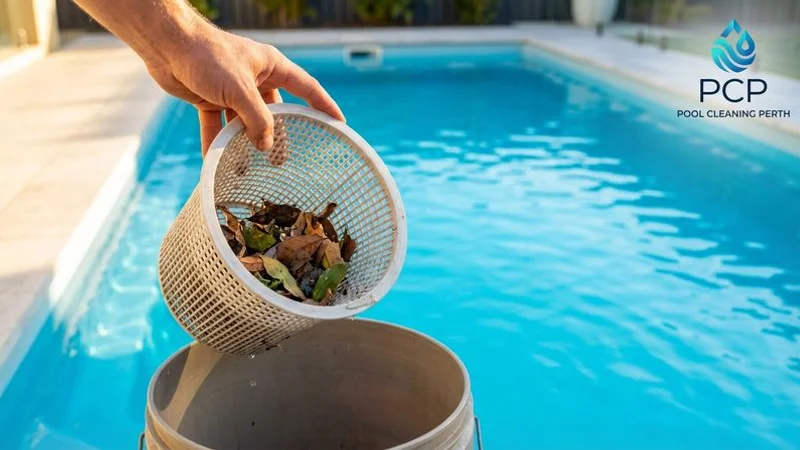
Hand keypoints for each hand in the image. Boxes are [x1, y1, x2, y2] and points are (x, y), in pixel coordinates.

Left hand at [146, 24, 343, 158]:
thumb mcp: (240, 91)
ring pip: (244, 122)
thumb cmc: (207, 57)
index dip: (324, 106)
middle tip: (280, 162)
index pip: (307, 88)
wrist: (166, 45)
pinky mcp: (209, 97)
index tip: (339, 123)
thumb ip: (258, 120)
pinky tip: (214, 162)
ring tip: (248, 169)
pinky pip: (217, 124)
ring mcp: (231, 89)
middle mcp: (254, 77)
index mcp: (271, 66)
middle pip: (273, 112)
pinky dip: (216, 142)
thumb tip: (266, 145)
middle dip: (276, 137)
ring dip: (243, 144)